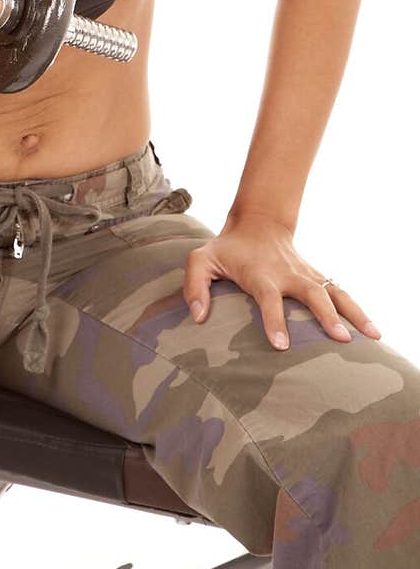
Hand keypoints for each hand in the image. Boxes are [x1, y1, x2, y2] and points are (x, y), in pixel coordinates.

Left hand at [182, 210, 381, 350]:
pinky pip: (341, 294)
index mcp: (260, 274)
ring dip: (355, 313)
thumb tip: (198, 317)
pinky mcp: (317, 278)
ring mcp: (306, 275)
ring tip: (373, 337)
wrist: (258, 223)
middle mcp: (288, 275)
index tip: (281, 345)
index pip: (269, 298)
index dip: (274, 320)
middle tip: (341, 339)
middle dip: (326, 316)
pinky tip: (373, 331)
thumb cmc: (226, 248)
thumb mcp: (201, 260)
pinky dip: (358, 310)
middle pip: (312, 294)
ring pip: (335, 293)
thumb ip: (195, 285)